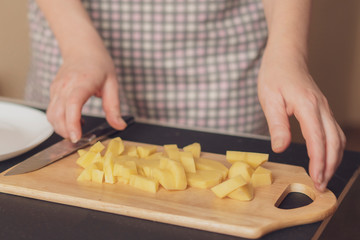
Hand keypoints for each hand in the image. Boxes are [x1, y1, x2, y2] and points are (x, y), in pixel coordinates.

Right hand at [46, 50, 125, 142]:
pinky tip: (74, 121)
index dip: (72, 122)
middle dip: (66, 131)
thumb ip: (114, 107)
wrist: (82, 49)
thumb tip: (120, 126)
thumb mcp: (112, 84)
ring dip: (61, 128)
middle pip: (58, 114)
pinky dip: (59, 121)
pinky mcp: (53, 91)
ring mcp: (56, 88)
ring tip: (78, 130)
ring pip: (51, 115)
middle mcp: (65, 85)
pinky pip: (51, 111)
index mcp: (82, 82)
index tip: (76, 137)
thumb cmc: (99, 64)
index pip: (73, 104)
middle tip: (80, 140)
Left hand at [257, 51, 345, 191]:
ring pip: (337, 138)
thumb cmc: (275, 75)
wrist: (286, 56)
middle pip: (334, 142)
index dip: (318, 162)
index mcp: (307, 106)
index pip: (318, 140)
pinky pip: (333, 131)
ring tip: (324, 176)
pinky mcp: (322, 109)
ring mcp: (324, 108)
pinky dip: (332, 148)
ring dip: (333, 159)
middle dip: (329, 166)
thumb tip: (281, 148)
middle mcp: (321, 107)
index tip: (316, 179)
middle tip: (321, 185)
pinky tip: (325, 157)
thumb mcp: (269, 99)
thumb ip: (277, 125)